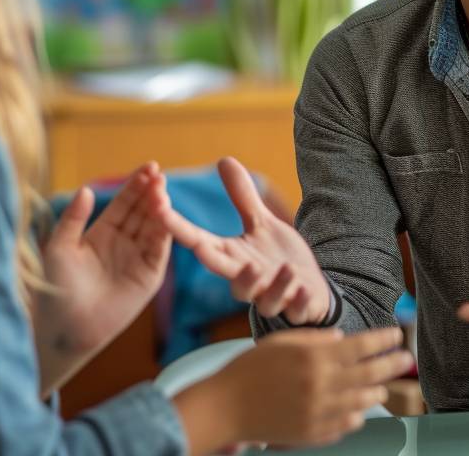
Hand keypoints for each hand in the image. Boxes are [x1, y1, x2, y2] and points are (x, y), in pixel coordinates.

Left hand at [35, 163, 171, 393]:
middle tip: (158, 173)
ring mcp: (137, 259)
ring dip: (160, 208)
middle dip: (151, 191)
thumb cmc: (55, 288)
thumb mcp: (59, 247)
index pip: (124, 202)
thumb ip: (74, 218)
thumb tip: (86, 189)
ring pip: (154, 227)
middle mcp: (123, 243)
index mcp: (102, 232)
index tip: (149, 167)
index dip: (136, 185)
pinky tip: (165, 215)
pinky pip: (159, 250)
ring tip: (162, 190)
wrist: (64, 326)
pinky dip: (164, 232)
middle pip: (142, 211)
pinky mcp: (148, 277)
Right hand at [162, 157, 328, 323]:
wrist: (309, 291)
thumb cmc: (277, 257)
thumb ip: (242, 197)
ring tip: (286, 269)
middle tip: (201, 249)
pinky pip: (295, 310)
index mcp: (233, 257)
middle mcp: (247, 279)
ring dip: (270, 285)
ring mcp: (271, 297)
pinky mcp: (296, 309)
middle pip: (222, 272)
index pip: (199, 241)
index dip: (178, 227)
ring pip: (262, 299)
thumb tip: (223, 159)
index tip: (159, 210)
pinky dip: (299, 301)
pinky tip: (304, 290)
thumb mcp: (261, 223)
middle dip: (211, 261)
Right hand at [172, 326, 412, 455]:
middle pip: (368, 373)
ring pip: (361, 401)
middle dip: (391, 364)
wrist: (226, 407)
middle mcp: (321, 383)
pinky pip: (345, 425)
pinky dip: (356, 416)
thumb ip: (314, 339)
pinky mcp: (313, 433)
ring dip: (376, 392)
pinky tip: (360, 411)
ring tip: (383, 388)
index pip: (360, 346)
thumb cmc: (249, 369)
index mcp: (313, 356)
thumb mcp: (280, 342)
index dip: (382, 340)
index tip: (397, 335)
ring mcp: (319, 411)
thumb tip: (343, 338)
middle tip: (406, 359)